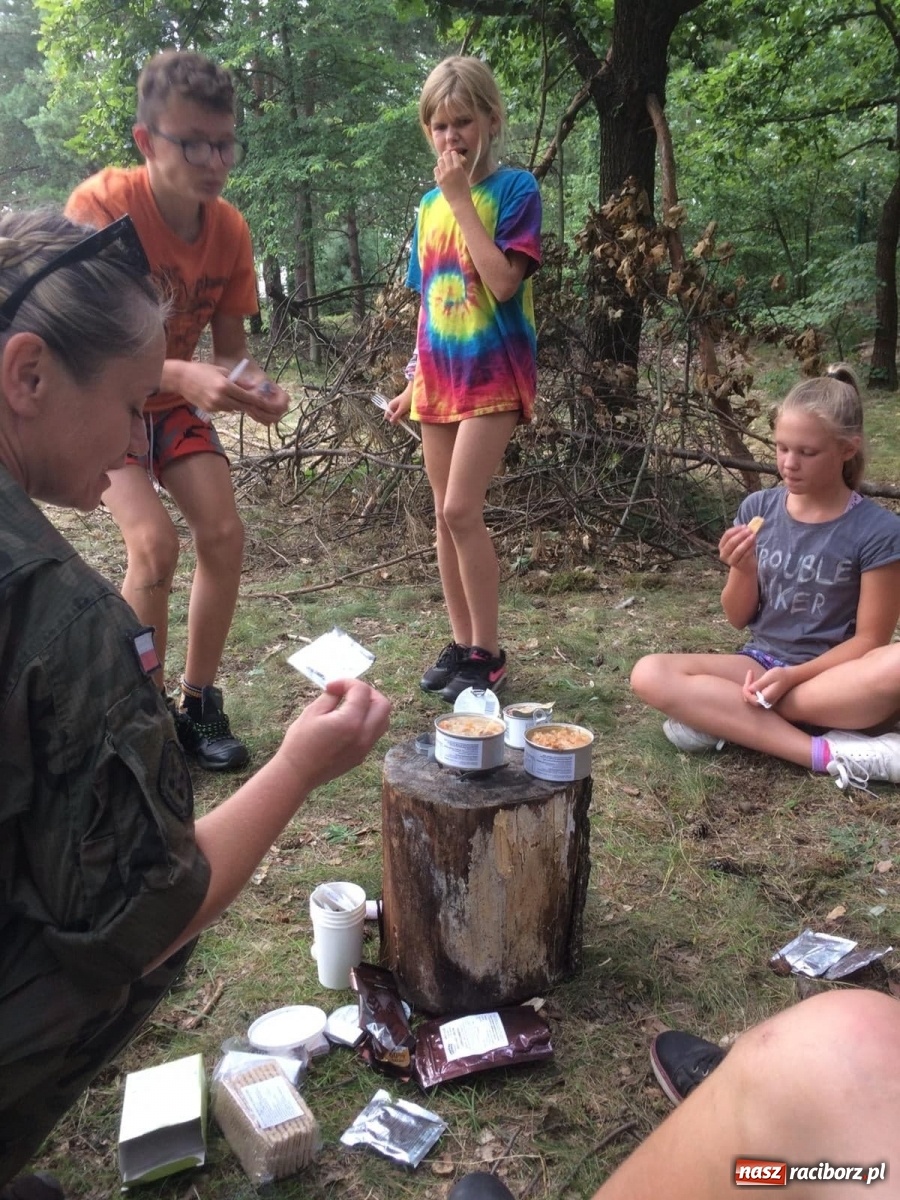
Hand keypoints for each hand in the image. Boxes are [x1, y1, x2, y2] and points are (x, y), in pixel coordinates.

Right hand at [172, 362, 288, 425]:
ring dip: (236, 404)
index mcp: (225, 386)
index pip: (246, 397)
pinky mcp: (209, 410)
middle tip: (254, 402)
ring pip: (233, 409)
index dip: (257, 401)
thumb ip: (238, 381)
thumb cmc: (202, 370)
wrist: (181, 378)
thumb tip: (252, 387)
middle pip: (241, 406)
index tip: (265, 403)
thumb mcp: (222, 371)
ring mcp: (214, 406)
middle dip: (248, 404)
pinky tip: (217, 396)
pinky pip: (223, 410)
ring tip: (228, 393)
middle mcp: (220, 398)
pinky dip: (225, 405)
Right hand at [278, 679, 391, 791]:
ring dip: (372, 707)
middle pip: (383, 704)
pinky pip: (375, 733)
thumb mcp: (312, 712)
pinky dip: (368, 721)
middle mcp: (364, 735)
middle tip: (349, 692)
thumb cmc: (299, 743)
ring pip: (383, 720)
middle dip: (368, 692)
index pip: (362, 691)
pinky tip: (349, 721)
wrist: (297, 774)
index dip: (347, 683)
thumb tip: (341, 689)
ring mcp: (365, 747)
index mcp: (350, 722)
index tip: (332, 687)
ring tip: (352, 705)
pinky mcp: (363, 755)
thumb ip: (331, 696)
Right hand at [385, 390, 411, 423]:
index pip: (386, 416)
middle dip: (398, 417)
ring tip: (406, 410)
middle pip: (392, 416)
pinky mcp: (400, 407)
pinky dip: (404, 413)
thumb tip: (391, 421)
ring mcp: (396, 406)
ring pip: (398, 415)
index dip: (391, 420)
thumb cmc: (407, 399)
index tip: (398, 422)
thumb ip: (396, 415)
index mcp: (390, 406)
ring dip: (402, 415)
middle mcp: (392, 406)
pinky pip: (401, 413)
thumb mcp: (402, 409)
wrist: (413, 392)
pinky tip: (407, 409)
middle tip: (404, 414)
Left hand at [434, 149, 471, 204]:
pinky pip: (436, 169)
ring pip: (439, 161)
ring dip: (442, 161)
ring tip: (443, 165)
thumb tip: (454, 161)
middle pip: (445, 155)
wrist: (460, 201)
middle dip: (446, 155)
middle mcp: (450, 169)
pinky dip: (438, 169)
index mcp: (459, 167)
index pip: (453, 154)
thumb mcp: (464, 175)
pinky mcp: (439, 180)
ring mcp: (444, 174)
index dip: (453, 154)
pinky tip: (441, 172)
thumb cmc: (464, 189)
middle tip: (447, 158)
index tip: (452, 156)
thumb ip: (459, 167)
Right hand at [719, 522, 759, 569]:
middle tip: (750, 530)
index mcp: (721, 546)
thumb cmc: (741, 550)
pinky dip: (750, 549)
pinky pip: (745, 555)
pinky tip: (754, 544)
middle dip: (741, 535)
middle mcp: (723, 554)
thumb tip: (752, 524)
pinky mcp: (739, 565)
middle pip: (731, 542)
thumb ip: (742, 533)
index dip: (736, 529)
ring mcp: (730, 561)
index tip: (745, 526)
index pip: (727, 535)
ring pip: (738, 550)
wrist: (744, 565)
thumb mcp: (739, 542)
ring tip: (753, 536)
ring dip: (746, 542)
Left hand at [741, 666, 793, 708]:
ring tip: (752, 673)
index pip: (750, 698)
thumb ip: (760, 684)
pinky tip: (754, 677)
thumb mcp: (770, 677)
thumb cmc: (782, 675)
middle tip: (751, 673)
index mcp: (767, 698)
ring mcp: (766, 701)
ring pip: (751, 696)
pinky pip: (754, 694)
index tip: (750, 674)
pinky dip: (752, 686)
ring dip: (749, 685)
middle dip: (747, 685)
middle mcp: (766, 702)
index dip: (746, 688)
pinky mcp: (765, 698)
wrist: (792, 676)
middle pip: (749, 697)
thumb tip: (749, 689)